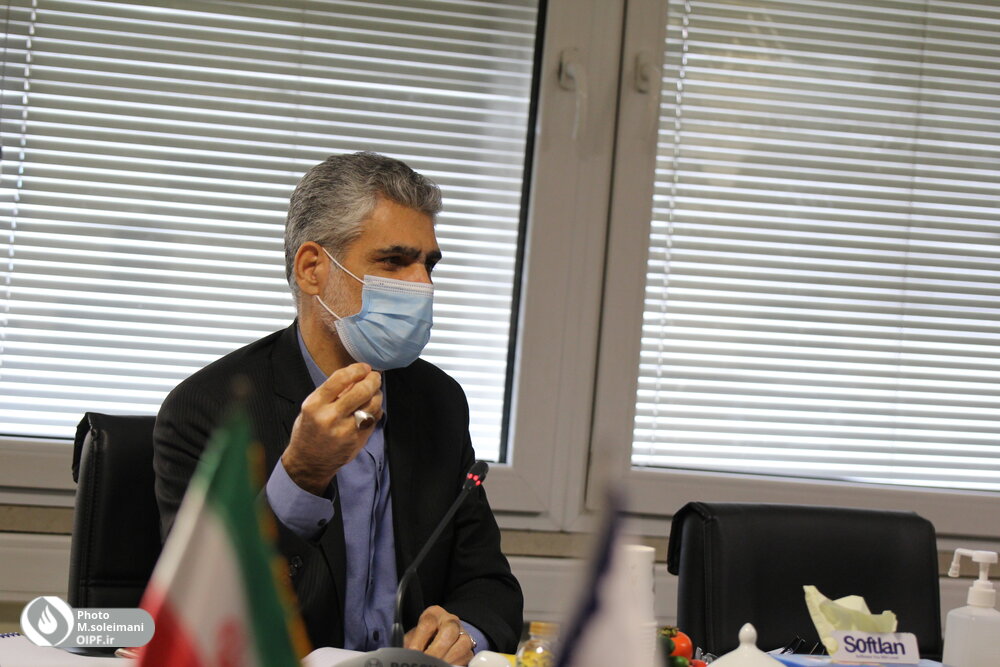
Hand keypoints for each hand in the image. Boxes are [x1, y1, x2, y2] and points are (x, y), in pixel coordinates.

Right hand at [281, 362, 382, 494]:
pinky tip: (372, 407)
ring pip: (372, 405)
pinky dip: (376, 410)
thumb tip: (356, 376)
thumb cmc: (309, 431)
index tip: (363, 367)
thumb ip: (332, 392)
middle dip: (372, 379)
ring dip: (377, 394)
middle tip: (375, 376)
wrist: (309, 462)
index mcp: (315, 405)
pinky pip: (374, 419)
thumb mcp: (311, 407)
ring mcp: (346, 431)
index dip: (356, 369)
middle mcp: (331, 418)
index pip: (340, 379)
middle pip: (361, 391)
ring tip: (374, 391)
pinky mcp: (358, 441)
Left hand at [403, 605, 474, 665]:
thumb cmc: (422, 640)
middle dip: (436, 651)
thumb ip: (410, 645)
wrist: (437, 641)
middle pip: (448, 631)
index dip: (419, 640)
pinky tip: (445, 666)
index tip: (412, 653)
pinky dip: (455, 664)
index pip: (428, 623)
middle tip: (426, 662)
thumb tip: (406, 654)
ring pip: (462, 643)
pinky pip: (467, 656)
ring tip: (435, 666)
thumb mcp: (413, 638)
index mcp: (434, 614)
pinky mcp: (469, 648)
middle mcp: (451, 621)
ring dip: (447, 659)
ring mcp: (463, 633)